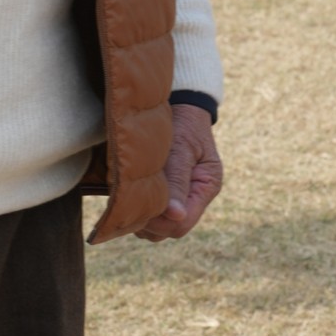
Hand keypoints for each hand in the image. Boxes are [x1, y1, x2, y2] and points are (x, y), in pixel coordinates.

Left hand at [138, 105, 223, 239]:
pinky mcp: (166, 194)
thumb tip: (176, 215)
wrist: (179, 104)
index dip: (160, 220)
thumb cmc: (182, 122)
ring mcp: (180, 197)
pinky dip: (139, 211)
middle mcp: (194, 197)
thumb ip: (178, 181)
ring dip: (142, 218)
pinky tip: (130, 192)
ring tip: (130, 195)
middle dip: (149, 221)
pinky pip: (151, 216)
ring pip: (158, 228)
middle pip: (169, 230)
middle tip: (130, 199)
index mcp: (206, 187)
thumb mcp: (181, 149)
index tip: (141, 204)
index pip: (182, 223)